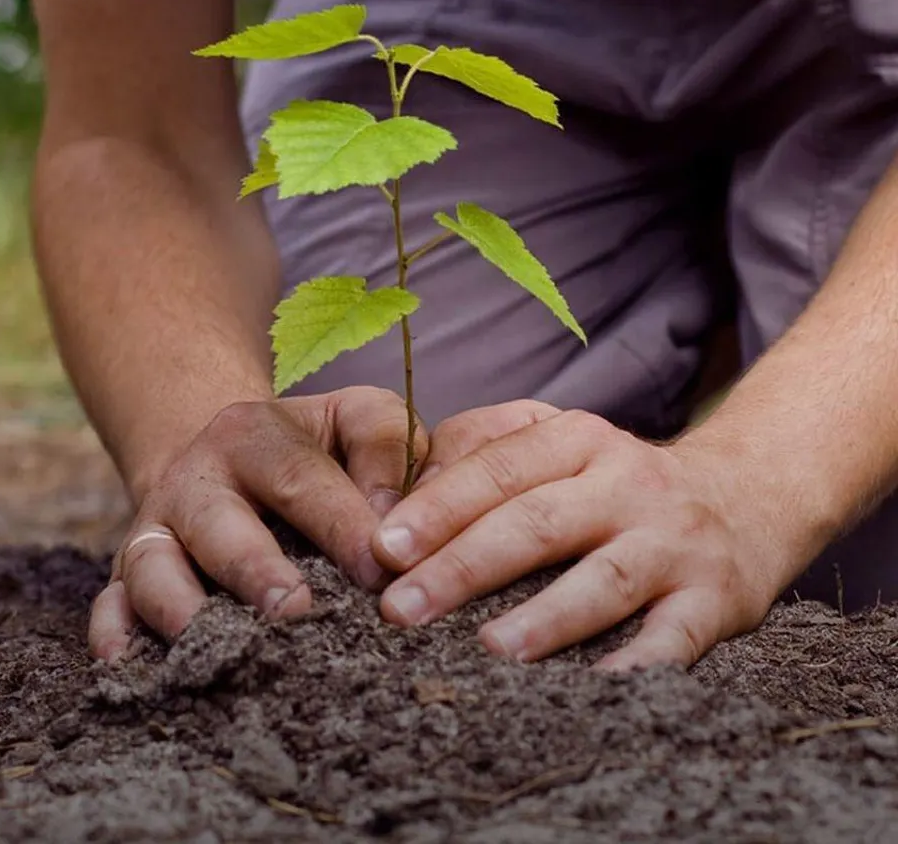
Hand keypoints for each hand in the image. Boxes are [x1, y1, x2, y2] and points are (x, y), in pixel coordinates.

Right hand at [89, 387, 426, 659]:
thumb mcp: (351, 419)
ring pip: (152, 567)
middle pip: (218, 524)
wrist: (223, 457)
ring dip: (182, 609)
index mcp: (253, 435)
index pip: (299, 477)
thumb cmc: (310, 450)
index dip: (340, 524)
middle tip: (297, 611)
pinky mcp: (127, 575)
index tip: (382, 571)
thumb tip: (394, 525)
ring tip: (224, 651)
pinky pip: (108, 605)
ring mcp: (155, 529)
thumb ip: (385, 448)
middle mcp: (195, 480)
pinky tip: (129, 666)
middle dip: (255, 570)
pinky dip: (113, 634)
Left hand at [371, 400, 794, 669]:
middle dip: (463, 567)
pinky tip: (594, 691)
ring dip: (545, 617)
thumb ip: (481, 454)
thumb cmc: (614, 482)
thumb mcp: (557, 443)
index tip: (383, 548)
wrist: (748, 496)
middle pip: (536, 522)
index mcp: (577, 440)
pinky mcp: (716, 599)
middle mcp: (627, 483)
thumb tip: (399, 499)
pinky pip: (675, 638)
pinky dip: (638, 666)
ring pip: (604, 580)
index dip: (437, 508)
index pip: (497, 470)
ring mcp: (673, 542)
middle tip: (401, 608)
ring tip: (488, 649)